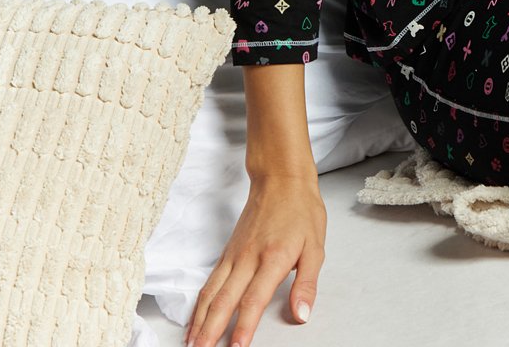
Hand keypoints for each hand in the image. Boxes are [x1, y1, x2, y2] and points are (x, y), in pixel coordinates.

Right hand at [184, 173, 325, 345]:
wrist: (281, 178)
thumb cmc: (301, 210)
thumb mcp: (316, 247)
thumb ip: (307, 284)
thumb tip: (301, 314)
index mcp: (272, 258)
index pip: (254, 299)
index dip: (244, 326)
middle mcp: (248, 258)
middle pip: (224, 300)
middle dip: (211, 330)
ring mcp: (234, 254)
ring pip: (211, 292)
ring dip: (200, 320)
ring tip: (192, 343)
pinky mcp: (228, 251)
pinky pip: (210, 281)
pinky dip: (200, 302)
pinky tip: (196, 317)